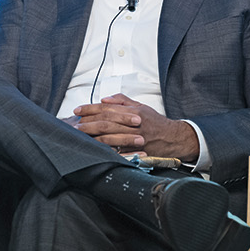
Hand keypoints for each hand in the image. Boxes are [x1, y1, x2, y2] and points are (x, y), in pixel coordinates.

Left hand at [72, 94, 199, 161]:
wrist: (174, 138)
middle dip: (88, 122)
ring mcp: (136, 138)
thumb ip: (122, 101)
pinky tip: (95, 148)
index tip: (78, 110)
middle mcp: (134, 124)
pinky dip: (106, 149)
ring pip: (110, 136)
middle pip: (106, 122)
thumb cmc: (155, 122)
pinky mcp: (137, 151)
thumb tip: (105, 99)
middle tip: (75, 124)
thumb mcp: (141, 106)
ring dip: (94, 136)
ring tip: (81, 136)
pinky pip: (119, 151)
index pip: (107, 108)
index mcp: (134, 111)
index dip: (91, 108)